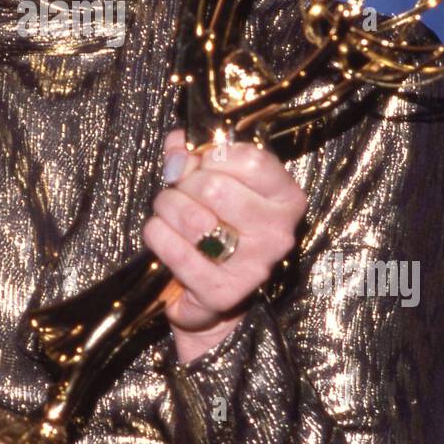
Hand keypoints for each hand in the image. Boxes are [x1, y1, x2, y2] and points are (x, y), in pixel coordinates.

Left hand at [142, 128, 307, 362]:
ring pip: (192, 219)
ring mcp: (253, 266)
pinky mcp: (223, 293)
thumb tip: (177, 150)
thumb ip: (195, 154)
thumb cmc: (219, 220)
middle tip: (178, 192)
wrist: (212, 285)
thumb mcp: (216, 178)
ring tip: (168, 212)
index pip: (250, 160)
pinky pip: (175, 251)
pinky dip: (158, 236)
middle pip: (214, 188)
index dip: (212, 156)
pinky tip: (163, 236)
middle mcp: (277, 233)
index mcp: (286, 197)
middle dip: (182, 184)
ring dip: (166, 208)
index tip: (201, 164)